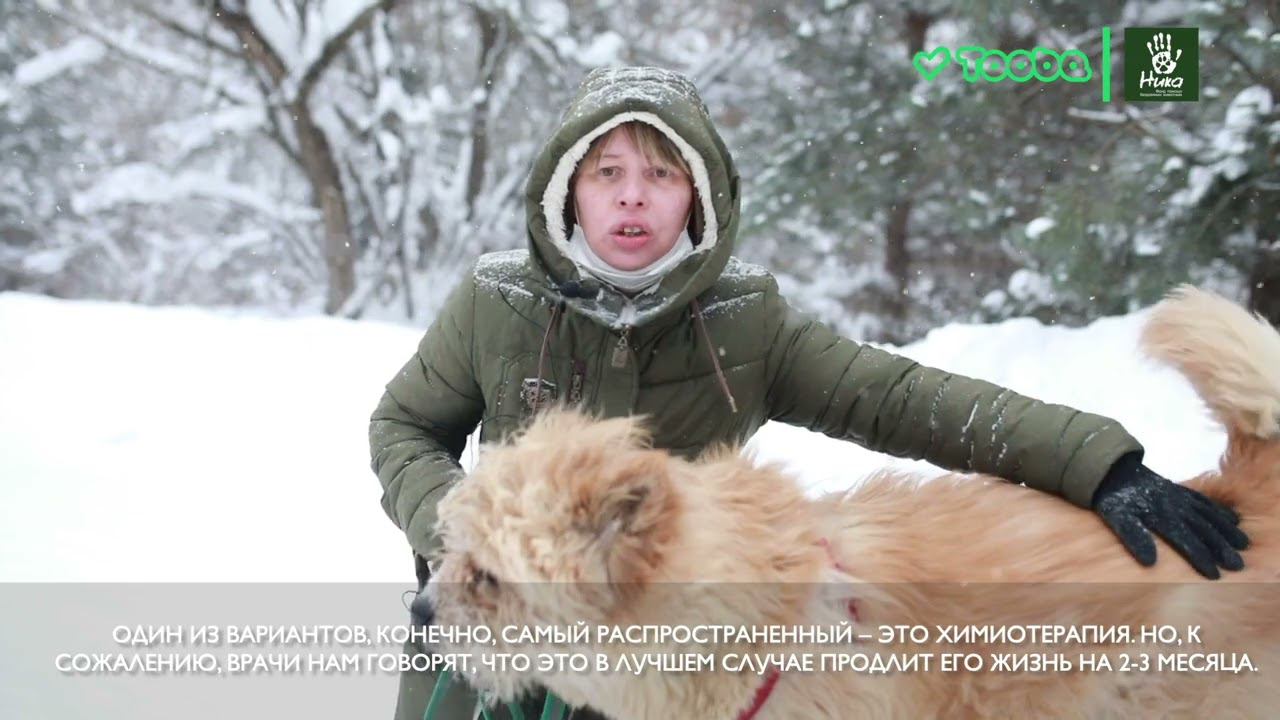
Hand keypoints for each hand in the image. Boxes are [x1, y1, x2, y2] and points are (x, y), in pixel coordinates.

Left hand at [1092, 453, 1248, 578]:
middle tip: (1237, 565)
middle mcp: (1175, 506)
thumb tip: (1149, 562)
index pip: (1185, 540)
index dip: (1200, 558)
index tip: (1214, 575)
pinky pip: (1205, 501)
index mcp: (1160, 515)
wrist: (1112, 471)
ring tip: (1243, 545)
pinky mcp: (1181, 491)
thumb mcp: (1117, 518)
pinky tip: (1234, 519)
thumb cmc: (1113, 499)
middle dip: (1221, 548)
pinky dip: (1220, 510)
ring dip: (1227, 530)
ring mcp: (1180, 497)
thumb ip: (1134, 537)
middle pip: (1203, 529)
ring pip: (1209, 515)